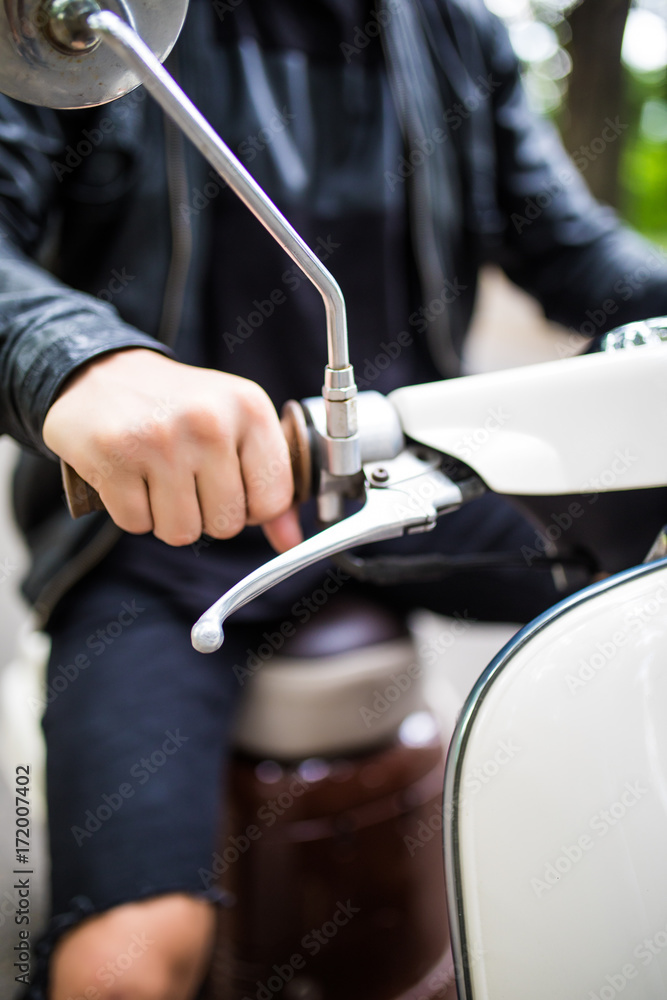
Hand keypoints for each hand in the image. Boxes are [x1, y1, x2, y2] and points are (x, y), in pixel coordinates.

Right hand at [42, 348, 302, 552]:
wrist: (100, 373)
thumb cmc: (176, 405)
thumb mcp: (236, 426)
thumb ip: (268, 485)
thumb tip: (290, 541)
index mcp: (249, 408)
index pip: (273, 500)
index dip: (252, 508)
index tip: (233, 487)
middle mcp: (209, 421)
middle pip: (226, 524)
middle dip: (206, 514)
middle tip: (187, 478)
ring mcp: (159, 439)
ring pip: (181, 532)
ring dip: (167, 517)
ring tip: (158, 478)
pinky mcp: (113, 457)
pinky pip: (137, 524)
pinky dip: (133, 511)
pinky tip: (130, 476)